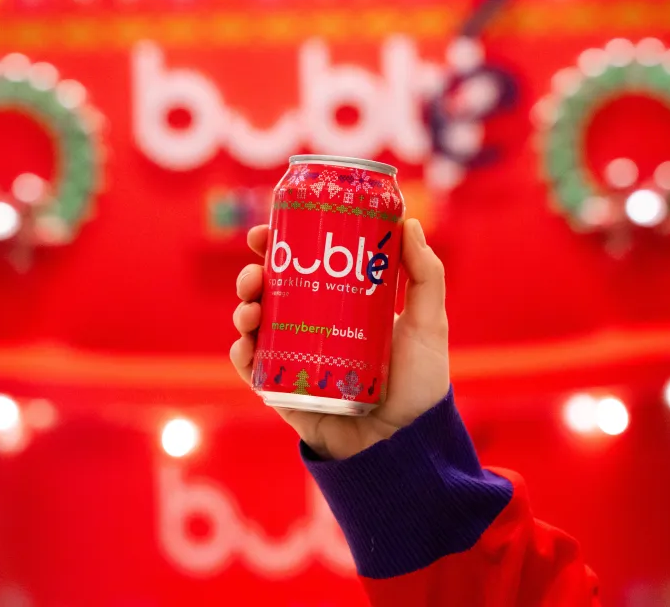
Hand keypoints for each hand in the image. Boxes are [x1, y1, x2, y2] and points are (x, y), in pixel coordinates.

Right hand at [230, 218, 449, 460]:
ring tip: (250, 308)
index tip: (266, 231)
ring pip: (255, 328)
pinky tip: (245, 344)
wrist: (406, 446)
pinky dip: (241, 355)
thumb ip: (425, 276)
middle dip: (252, 276)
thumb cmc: (421, 386)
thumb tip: (408, 223)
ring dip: (243, 310)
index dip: (279, 248)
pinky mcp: (284, 394)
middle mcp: (311, 331)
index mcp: (339, 308)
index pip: (301, 269)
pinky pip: (253, 371)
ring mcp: (294, 361)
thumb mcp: (427, 324)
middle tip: (255, 270)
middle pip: (269, 294)